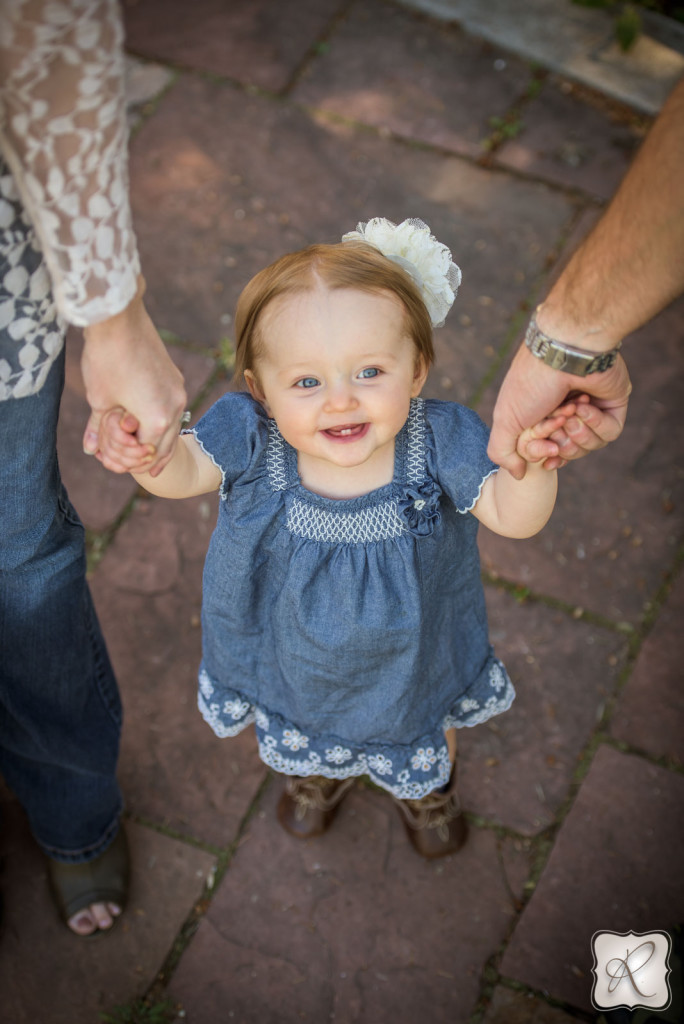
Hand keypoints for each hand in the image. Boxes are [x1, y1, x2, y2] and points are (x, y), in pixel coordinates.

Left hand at [81, 277, 186, 475]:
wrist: (119, 318)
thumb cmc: (106, 360)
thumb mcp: (99, 399)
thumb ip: (99, 429)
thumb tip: (90, 449)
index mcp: (157, 420)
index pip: (145, 452)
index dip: (129, 461)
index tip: (117, 463)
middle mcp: (175, 408)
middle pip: (166, 445)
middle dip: (151, 458)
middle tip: (144, 472)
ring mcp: (179, 391)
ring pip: (173, 426)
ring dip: (161, 440)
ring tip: (149, 452)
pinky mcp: (175, 378)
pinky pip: (172, 409)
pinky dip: (162, 420)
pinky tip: (151, 421)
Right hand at [488, 343, 631, 478]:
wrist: (565, 352)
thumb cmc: (533, 382)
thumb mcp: (505, 420)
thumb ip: (503, 451)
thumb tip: (517, 474)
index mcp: (540, 413)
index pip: (548, 449)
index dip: (548, 458)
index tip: (546, 460)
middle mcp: (565, 410)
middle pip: (569, 451)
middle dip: (563, 444)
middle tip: (557, 426)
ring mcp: (591, 407)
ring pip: (591, 445)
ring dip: (579, 434)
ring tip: (571, 414)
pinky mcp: (613, 404)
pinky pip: (610, 432)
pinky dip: (596, 424)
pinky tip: (586, 407)